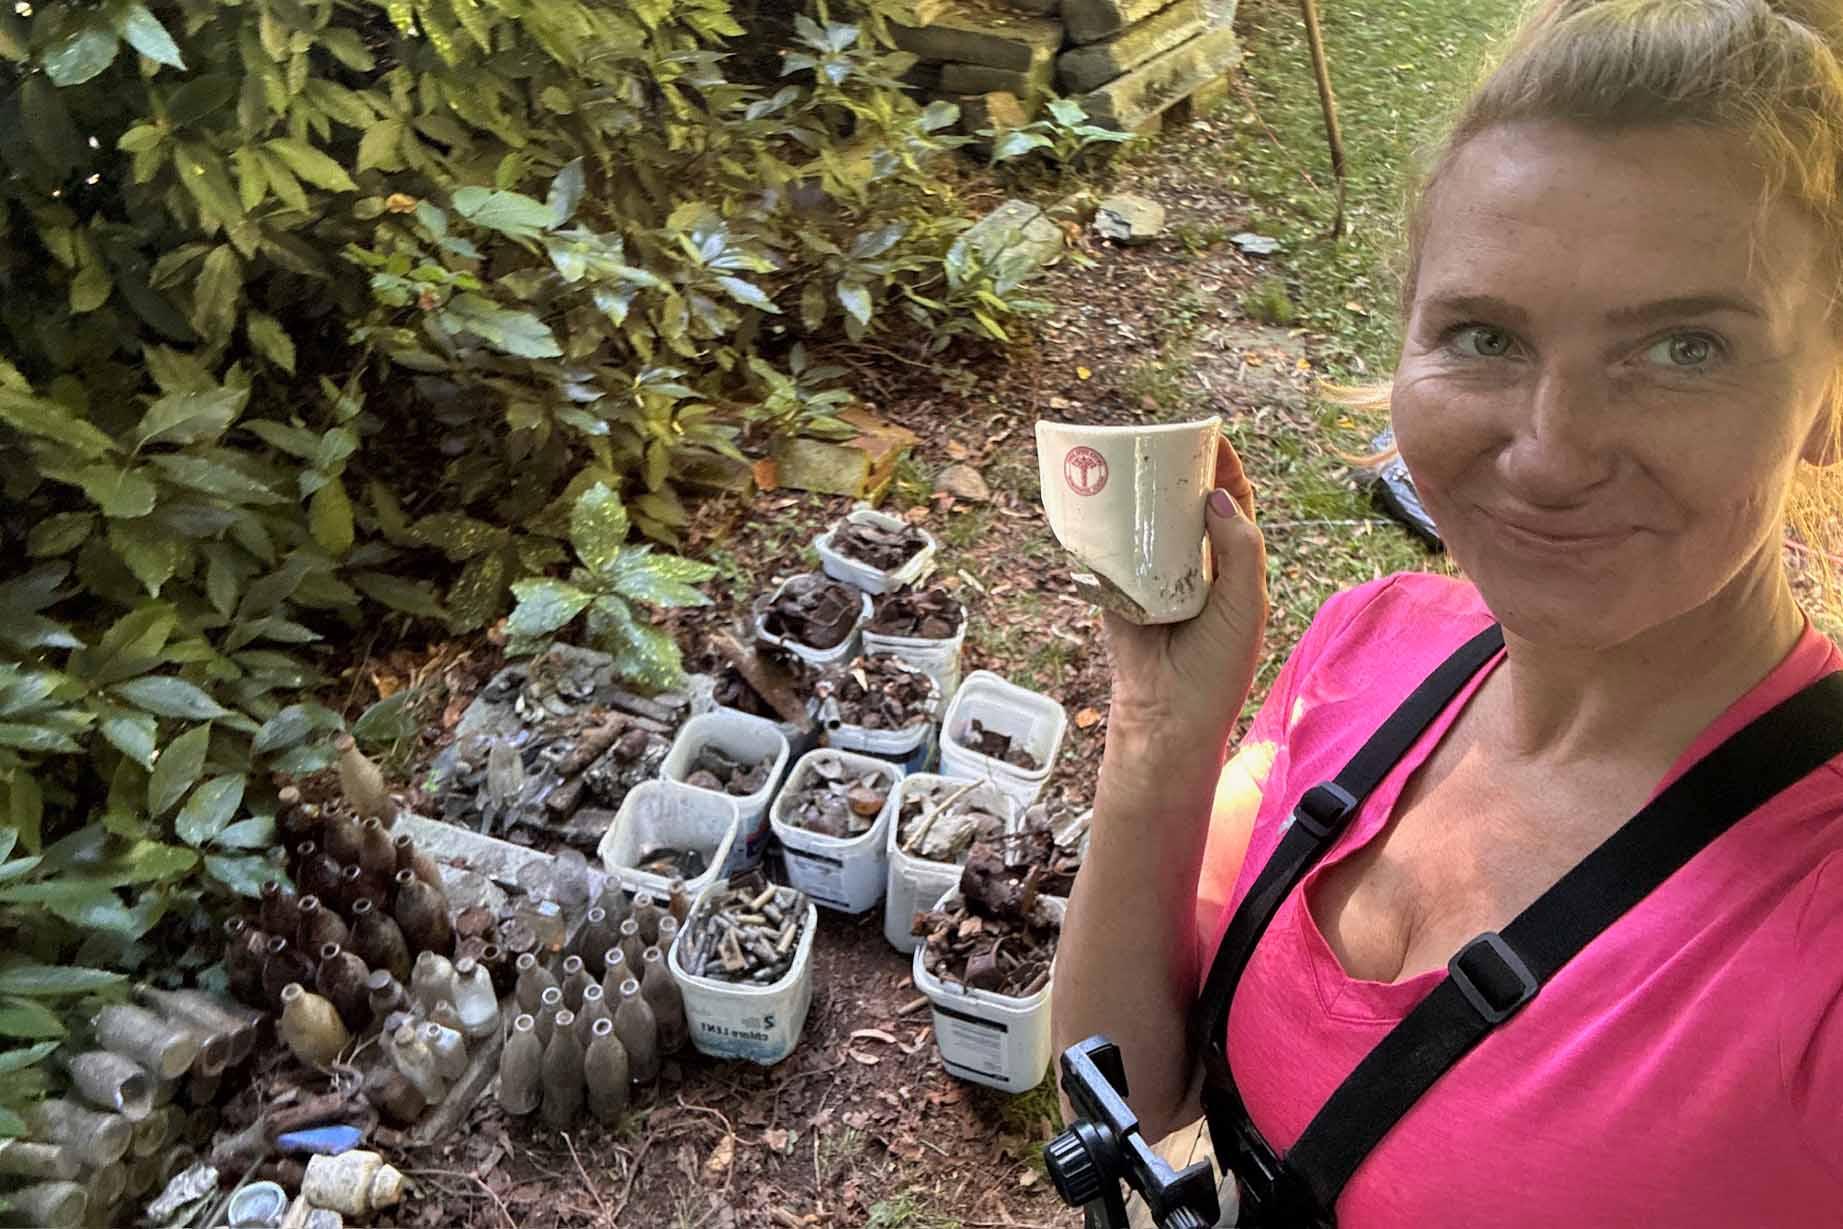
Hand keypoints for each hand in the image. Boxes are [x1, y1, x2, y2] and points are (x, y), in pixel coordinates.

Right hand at [1102, 435, 1267, 739]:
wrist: (1169, 713)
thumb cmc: (1218, 666)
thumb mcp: (1246, 605)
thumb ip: (1241, 550)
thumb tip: (1217, 495)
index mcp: (1231, 564)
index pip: (1231, 503)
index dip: (1224, 467)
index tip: (1211, 437)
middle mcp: (1193, 563)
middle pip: (1184, 503)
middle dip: (1175, 471)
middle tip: (1161, 441)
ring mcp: (1153, 573)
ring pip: (1145, 523)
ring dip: (1138, 494)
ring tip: (1128, 460)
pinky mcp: (1117, 588)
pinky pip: (1109, 550)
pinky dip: (1103, 527)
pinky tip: (1097, 499)